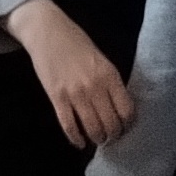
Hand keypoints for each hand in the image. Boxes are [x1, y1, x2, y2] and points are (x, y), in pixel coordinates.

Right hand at [6, 0, 134, 148]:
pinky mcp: (56, 98)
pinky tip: (80, 143)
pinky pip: (69, 126)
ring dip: (97, 139)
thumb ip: (110, 81)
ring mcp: (75, 94)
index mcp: (110, 75)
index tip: (126, 127)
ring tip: (98, 139)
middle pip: (111, 123)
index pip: (126, 110)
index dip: (128, 124)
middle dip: (113, 135)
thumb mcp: (101, 59)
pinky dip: (76, 139)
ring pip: (93, 129)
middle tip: (111, 137)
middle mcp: (95, 86)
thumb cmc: (77, 42)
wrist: (48, 31)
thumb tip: (119, 106)